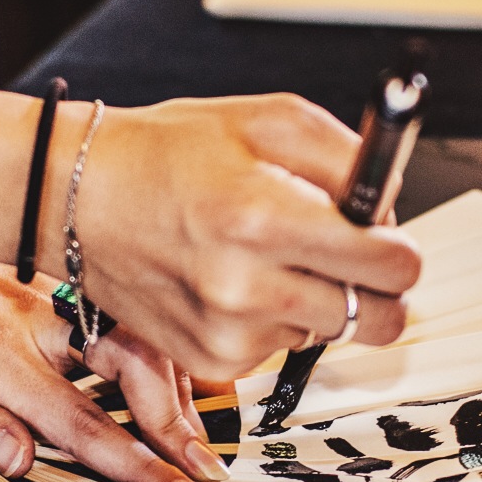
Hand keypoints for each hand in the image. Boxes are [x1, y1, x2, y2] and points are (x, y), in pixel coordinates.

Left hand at [0, 230, 228, 481]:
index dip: (134, 460)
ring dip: (170, 378)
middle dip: (174, 417)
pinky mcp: (35, 287)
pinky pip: (110, 313)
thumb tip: (21, 460)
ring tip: (193, 424)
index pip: (80, 421)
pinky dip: (146, 342)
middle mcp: (29, 324)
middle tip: (201, 463)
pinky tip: (161, 365)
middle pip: (131, 364)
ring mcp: (38, 300)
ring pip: (131, 333)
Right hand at [55, 94, 422, 379]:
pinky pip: (282, 346)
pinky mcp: (211, 362)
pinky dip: (275, 316)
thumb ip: (349, 160)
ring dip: (317, 298)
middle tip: (353, 258)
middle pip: (378, 319)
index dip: (400, 249)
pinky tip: (235, 278)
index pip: (392, 265)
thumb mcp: (269, 120)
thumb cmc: (169, 154)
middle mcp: (247, 286)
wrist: (80, 198)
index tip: (387, 238)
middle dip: (378, 287)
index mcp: (265, 217)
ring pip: (329, 331)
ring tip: (265, 253)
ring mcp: (228, 333)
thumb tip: (394, 206)